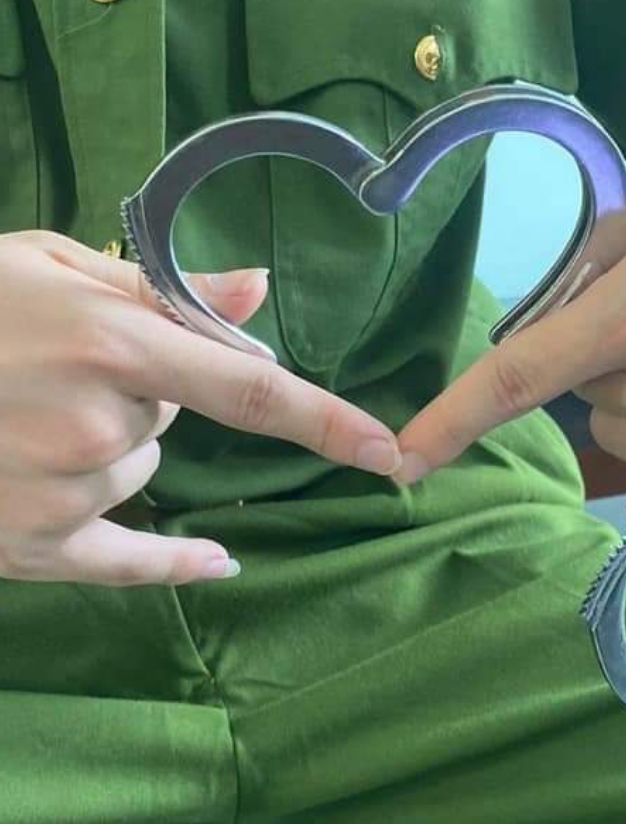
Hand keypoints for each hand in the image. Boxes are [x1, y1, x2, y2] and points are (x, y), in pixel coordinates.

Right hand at [0, 232, 400, 585]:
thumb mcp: (44, 263)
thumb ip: (160, 286)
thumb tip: (256, 293)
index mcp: (108, 343)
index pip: (249, 389)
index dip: (328, 422)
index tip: (391, 452)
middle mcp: (95, 426)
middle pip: (173, 422)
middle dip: (139, 395)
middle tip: (55, 368)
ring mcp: (62, 492)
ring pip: (139, 471)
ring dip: (110, 446)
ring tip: (23, 414)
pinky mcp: (30, 547)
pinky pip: (129, 559)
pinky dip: (173, 558)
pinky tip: (218, 560)